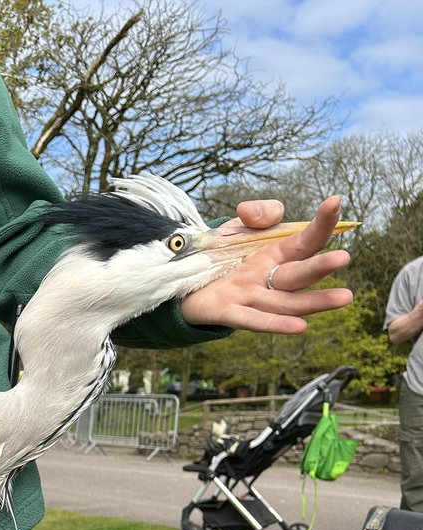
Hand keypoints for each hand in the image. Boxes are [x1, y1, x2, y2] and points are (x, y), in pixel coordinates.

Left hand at [180, 196, 351, 333]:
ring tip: (345, 297)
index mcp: (278, 255)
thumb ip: (258, 214)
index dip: (320, 223)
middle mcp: (270, 278)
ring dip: (314, 301)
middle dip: (321, 267)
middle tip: (344, 258)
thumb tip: (252, 212)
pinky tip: (301, 327)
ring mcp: (252, 297)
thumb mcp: (240, 226)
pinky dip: (274, 323)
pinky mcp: (228, 312)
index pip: (306, 240)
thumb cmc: (222, 256)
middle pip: (300, 274)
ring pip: (286, 302)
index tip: (335, 201)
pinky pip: (252, 319)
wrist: (186, 279)